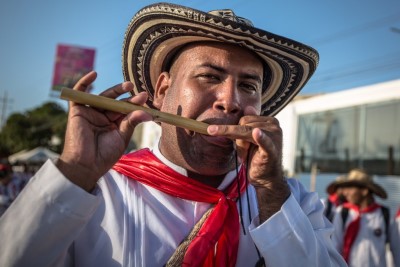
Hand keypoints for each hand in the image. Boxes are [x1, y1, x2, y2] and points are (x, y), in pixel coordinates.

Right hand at [56, 71, 151, 190]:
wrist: (87, 166)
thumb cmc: (105, 155)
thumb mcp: (122, 137)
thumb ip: (131, 122)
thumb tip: (146, 112)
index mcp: (113, 124)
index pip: (125, 110)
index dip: (135, 105)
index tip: (146, 101)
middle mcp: (102, 117)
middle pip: (115, 102)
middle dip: (128, 97)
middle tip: (141, 94)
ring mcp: (90, 113)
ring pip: (103, 97)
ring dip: (115, 90)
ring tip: (129, 86)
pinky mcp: (77, 111)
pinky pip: (79, 94)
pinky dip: (84, 83)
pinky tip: (94, 74)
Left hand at [207, 106, 289, 220]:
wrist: (266, 179)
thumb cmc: (256, 158)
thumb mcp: (249, 139)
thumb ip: (248, 124)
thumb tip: (248, 108)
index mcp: (270, 121)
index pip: (245, 119)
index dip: (236, 131)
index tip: (236, 143)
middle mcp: (274, 126)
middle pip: (244, 124)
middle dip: (238, 140)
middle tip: (242, 154)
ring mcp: (275, 137)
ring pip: (246, 133)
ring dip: (242, 148)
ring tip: (245, 157)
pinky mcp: (272, 150)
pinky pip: (264, 142)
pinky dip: (260, 138)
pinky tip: (257, 134)